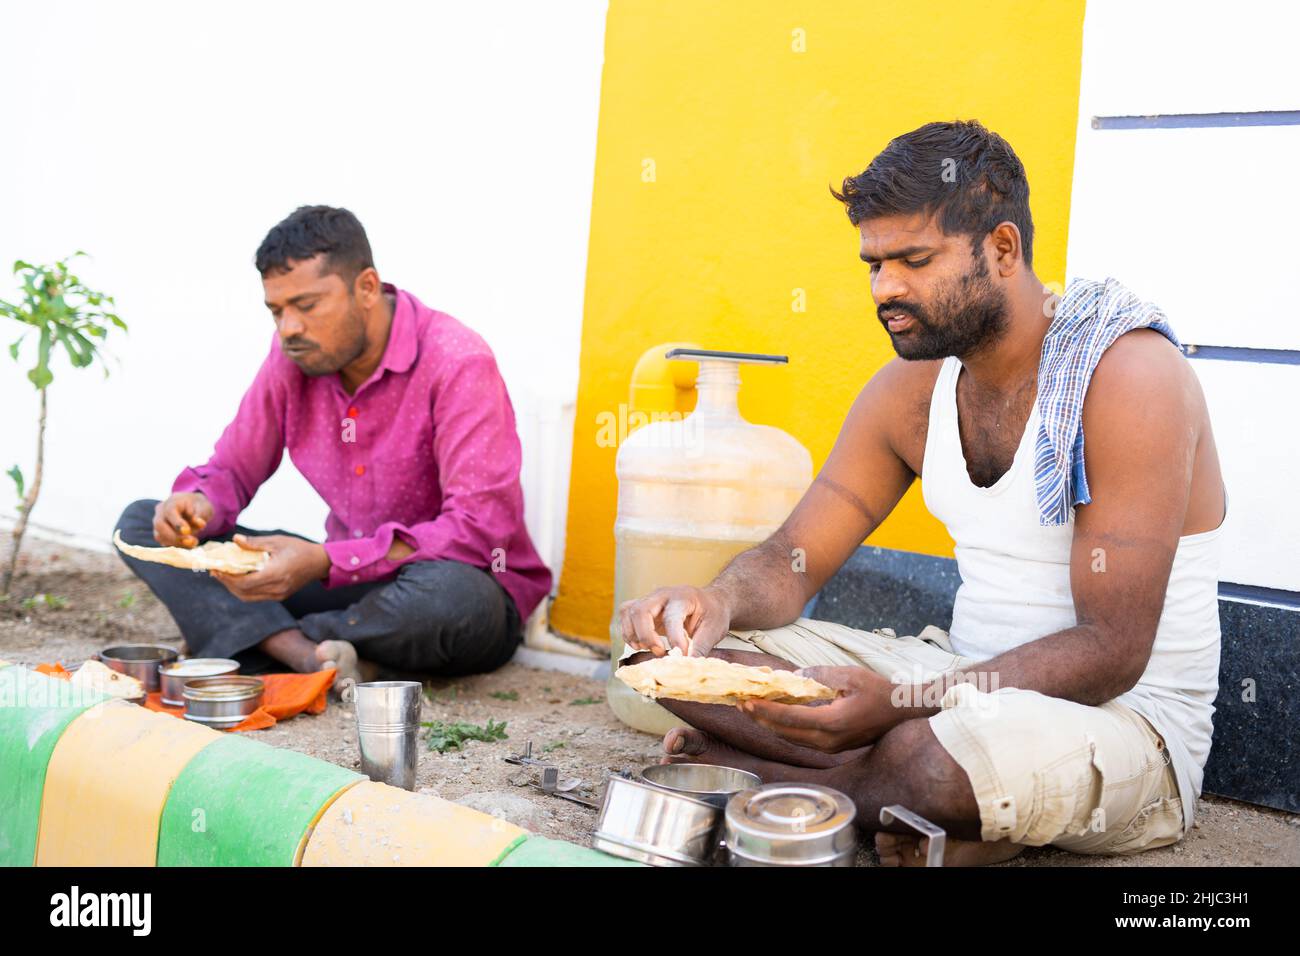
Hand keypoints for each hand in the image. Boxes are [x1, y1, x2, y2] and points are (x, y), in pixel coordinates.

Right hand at [153, 493, 213, 547]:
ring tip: (193, 543)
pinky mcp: (160, 533)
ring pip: (159, 536)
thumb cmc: (198, 506)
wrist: (193, 507)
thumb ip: (201, 515)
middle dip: (174, 536)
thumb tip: (200, 523)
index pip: (169, 511)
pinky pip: (164, 542)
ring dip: (176, 543)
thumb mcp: (204, 507)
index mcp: (172, 502)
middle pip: (159, 525)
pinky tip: (189, 545)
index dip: (177, 523)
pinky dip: (176, 546)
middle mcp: (161, 511)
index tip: (187, 531)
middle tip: (191, 541)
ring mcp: (158, 523)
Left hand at [211, 534, 329, 602]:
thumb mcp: (277, 542)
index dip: (227, 578)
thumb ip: (255, 543)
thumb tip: (234, 539)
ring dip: (233, 588)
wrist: (319, 562)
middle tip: (215, 571)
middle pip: (243, 592)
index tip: (216, 568)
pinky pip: (256, 597)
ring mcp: (278, 594)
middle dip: (226, 583)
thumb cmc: (298, 548)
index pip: (244, 582)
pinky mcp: (279, 596)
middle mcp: (276, 588)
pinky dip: (244, 590)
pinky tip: (239, 579)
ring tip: (224, 576)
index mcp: (276, 573)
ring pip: (248, 597)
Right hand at [618, 585, 731, 657]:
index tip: (680, 655)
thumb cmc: (713, 614)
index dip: (674, 638)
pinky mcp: (643, 608)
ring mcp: (650, 600)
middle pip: (640, 610)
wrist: (711, 602)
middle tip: (660, 651)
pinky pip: (626, 616)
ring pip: (628, 612)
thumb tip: (688, 667)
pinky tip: (643, 645)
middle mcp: (663, 595)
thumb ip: (700, 648)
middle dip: (646, 636)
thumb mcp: (713, 630)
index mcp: (683, 597)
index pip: (671, 616)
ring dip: (633, 634)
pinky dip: (629, 633)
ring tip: (651, 648)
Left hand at [739, 666, 904, 751]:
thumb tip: (795, 676)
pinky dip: (784, 728)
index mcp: (832, 722)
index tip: (746, 702)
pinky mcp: (832, 746)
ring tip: (751, 710)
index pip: (789, 718)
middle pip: (785, 733)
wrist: (901, 712)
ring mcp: (830, 746)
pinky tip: (774, 716)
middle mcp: (828, 740)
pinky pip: (801, 739)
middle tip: (740, 705)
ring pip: (791, 739)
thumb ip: (820, 675)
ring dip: (769, 725)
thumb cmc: (879, 691)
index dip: (764, 711)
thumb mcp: (851, 675)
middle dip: (759, 719)